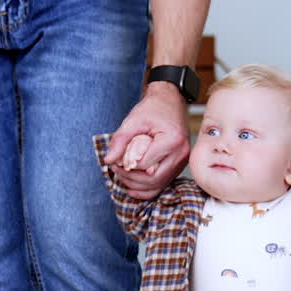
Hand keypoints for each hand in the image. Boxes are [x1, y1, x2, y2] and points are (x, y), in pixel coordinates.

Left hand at [105, 84, 189, 199]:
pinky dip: (147, 189)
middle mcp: (180, 155)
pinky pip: (162, 184)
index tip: (115, 161)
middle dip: (130, 179)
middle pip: (152, 179)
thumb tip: (108, 160)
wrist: (171, 102)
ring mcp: (181, 163)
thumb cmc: (154, 108)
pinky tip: (133, 187)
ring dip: (137, 185)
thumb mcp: (134, 120)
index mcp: (172, 141)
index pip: (144, 164)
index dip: (127, 166)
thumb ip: (120, 140)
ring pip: (158, 185)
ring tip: (122, 176)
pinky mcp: (178, 166)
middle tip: (116, 170)